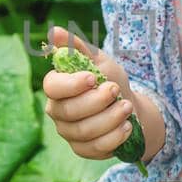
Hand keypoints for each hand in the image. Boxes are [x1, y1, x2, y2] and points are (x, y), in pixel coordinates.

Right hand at [42, 28, 137, 161]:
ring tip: (127, 107)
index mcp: (57, 87)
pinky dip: (114, 137)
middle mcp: (58, 111)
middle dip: (97, 101)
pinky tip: (127, 126)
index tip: (92, 78)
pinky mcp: (83, 149)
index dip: (71, 84)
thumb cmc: (109, 79)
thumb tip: (54, 32)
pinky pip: (95, 148)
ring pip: (84, 131)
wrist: (129, 106)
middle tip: (117, 90)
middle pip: (70, 111)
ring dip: (109, 118)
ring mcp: (69, 133)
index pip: (51, 87)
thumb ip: (77, 47)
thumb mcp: (97, 60)